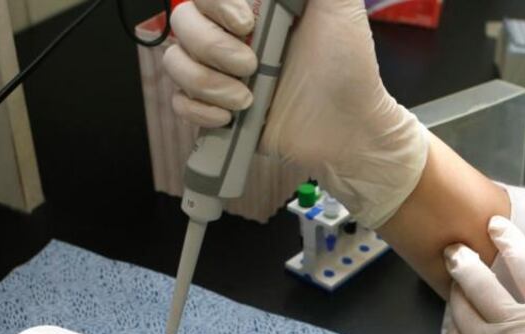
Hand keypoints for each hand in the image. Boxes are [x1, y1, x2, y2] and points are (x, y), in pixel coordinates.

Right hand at [163, 0, 427, 227]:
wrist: (349, 129)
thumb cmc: (349, 68)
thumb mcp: (339, 8)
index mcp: (256, 9)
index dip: (216, 5)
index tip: (247, 24)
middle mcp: (232, 36)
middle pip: (182, 23)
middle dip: (213, 48)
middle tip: (252, 66)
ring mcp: (222, 73)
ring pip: (175, 63)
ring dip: (207, 83)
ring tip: (247, 99)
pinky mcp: (218, 108)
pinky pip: (179, 103)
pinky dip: (201, 111)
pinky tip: (232, 116)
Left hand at [446, 216, 524, 333]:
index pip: (523, 265)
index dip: (507, 239)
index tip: (495, 224)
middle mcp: (517, 333)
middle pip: (478, 284)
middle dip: (464, 260)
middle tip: (456, 248)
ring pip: (461, 313)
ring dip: (455, 291)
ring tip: (454, 280)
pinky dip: (452, 327)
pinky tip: (455, 320)